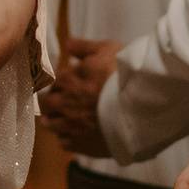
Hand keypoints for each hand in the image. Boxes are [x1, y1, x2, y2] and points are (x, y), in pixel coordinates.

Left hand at [39, 34, 119, 158]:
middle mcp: (64, 103)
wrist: (143, 106)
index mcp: (68, 80)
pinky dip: (66, 139)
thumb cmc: (126, 74)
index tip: (65, 85)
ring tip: (63, 120)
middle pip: (45, 104)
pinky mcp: (82, 145)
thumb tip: (67, 43)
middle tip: (60, 103)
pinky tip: (75, 135)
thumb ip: (84, 47)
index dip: (59, 84)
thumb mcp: (108, 50)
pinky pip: (64, 143)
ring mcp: (71, 126)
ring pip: (51, 125)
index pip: (52, 82)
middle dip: (50, 102)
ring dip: (54, 121)